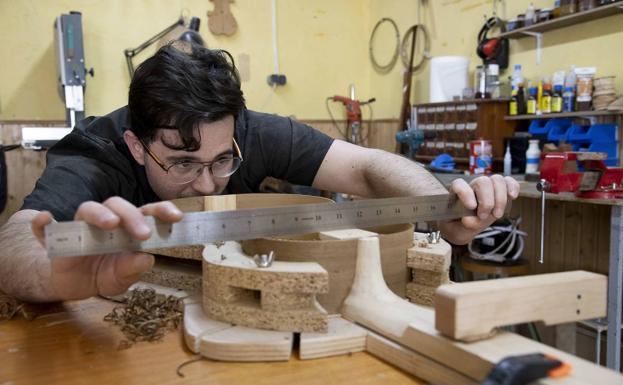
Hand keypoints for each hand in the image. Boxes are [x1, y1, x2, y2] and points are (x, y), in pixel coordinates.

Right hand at [31, 197, 182, 300]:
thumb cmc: (103, 274)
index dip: (162, 210)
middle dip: (132, 216)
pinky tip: (45, 220)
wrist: (74, 285)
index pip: (146, 212)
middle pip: (118, 205)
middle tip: (143, 234)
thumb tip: (146, 259)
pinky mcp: (55, 239)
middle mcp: (105, 221)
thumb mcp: (121, 279)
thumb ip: (132, 270)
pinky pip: (45, 228)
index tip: (177, 217)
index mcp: (127, 228)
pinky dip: (42, 224)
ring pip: (87, 208)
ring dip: (99, 213)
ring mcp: (79, 227)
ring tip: (109, 223)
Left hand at [439, 175, 519, 244]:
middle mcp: (471, 186)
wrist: (465, 228)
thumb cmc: (458, 226)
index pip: (459, 185)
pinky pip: (509, 182)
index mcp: (456, 193)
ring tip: (497, 215)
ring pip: (497, 180)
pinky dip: (513, 187)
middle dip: (487, 201)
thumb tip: (470, 219)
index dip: (466, 193)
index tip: (471, 207)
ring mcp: (486, 188)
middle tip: (483, 217)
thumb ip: (466, 224)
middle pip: (483, 181)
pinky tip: (512, 196)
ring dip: (500, 198)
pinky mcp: (499, 191)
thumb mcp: (458, 230)